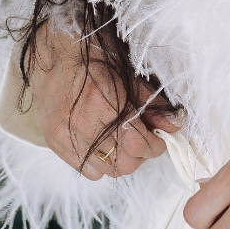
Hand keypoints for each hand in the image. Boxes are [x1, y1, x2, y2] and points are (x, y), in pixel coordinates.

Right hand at [28, 24, 177, 180]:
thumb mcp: (128, 77)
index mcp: (103, 103)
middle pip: (124, 163)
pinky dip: (100, 164)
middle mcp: (82, 123)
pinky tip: (103, 145)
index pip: (138, 144)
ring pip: (107, 171)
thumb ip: (152, 104)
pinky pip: (87, 171)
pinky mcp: (56, 143)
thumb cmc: (94, 62)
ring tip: (123, 143)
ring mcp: (66, 135)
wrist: (55, 57)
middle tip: (142, 140)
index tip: (159, 139)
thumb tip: (174, 125)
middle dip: (141, 155)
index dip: (155, 146)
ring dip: (122, 161)